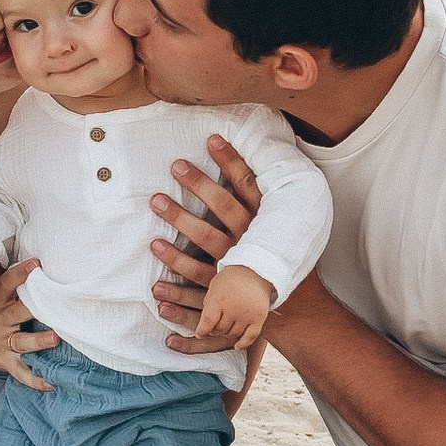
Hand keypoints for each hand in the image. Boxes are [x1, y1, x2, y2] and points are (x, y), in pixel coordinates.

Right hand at [0, 259, 56, 390]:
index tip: (37, 262)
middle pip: (17, 312)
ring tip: (55, 338)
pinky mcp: (6, 361)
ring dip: (38, 341)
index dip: (22, 273)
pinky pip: (21, 372)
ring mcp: (3, 343)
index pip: (9, 284)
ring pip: (22, 342)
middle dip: (32, 308)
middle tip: (54, 302)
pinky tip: (50, 384)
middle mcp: (0, 322)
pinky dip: (35, 379)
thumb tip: (2, 249)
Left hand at [147, 134, 261, 351]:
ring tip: (155, 223)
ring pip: (204, 252)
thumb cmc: (275, 257)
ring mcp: (236, 273)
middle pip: (223, 210)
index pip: (248, 186)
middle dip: (199, 187)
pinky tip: (156, 289)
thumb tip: (244, 164)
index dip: (231, 162)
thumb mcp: (274, 227)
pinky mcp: (223, 299)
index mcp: (264, 225)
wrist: (291, 307)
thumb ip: (258, 200)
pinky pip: (197, 298)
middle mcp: (250, 244)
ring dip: (177, 240)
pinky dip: (176, 296)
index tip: (212, 139)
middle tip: (176, 166)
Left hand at [193, 265, 272, 350]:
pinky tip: (237, 346)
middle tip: (215, 327)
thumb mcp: (214, 287)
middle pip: (220, 330)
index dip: (202, 330)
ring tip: (226, 327)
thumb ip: (208, 305)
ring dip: (228, 333)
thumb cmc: (231, 279)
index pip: (208, 321)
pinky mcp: (259, 317)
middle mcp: (234, 307)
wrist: (255, 271)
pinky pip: (251, 337)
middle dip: (215, 330)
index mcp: (220, 298)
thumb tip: (203, 327)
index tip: (199, 334)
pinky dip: (243, 343)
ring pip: (233, 334)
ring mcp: (247, 313)